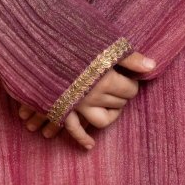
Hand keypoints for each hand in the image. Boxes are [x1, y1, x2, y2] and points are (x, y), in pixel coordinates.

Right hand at [16, 52, 155, 150]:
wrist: (32, 43)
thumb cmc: (68, 38)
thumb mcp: (101, 42)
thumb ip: (128, 56)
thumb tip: (152, 66)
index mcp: (105, 79)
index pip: (129, 89)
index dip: (132, 82)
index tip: (128, 74)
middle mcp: (92, 95)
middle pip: (118, 102)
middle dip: (121, 94)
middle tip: (119, 83)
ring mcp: (76, 105)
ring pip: (101, 119)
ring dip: (109, 115)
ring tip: (112, 106)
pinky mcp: (60, 108)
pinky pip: (73, 130)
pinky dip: (82, 139)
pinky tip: (90, 146)